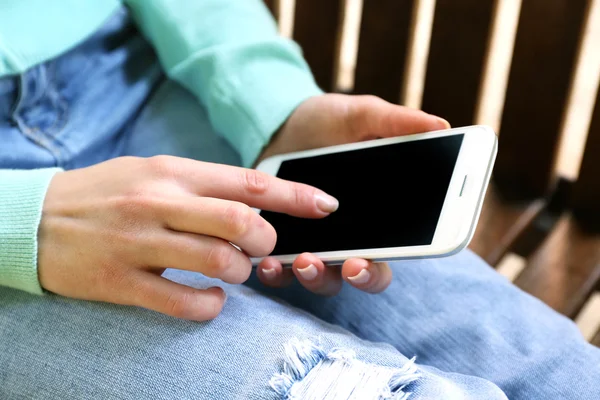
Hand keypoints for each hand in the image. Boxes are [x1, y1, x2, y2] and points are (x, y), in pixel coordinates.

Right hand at [38, 156, 338, 320]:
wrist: (35, 219)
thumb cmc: (106, 192)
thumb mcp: (153, 171)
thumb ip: (202, 184)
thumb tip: (256, 200)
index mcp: (173, 172)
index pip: (248, 182)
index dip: (295, 195)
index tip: (327, 205)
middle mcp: (160, 204)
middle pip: (240, 221)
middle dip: (266, 240)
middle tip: (263, 247)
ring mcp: (141, 243)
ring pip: (218, 262)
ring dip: (241, 272)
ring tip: (235, 271)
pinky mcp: (123, 282)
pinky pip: (185, 302)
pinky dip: (211, 305)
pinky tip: (211, 298)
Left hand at [256, 94, 449, 294]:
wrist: (279, 122)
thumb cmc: (327, 121)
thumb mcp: (360, 115)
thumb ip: (395, 122)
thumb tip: (441, 126)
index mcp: (378, 214)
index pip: (392, 254)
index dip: (381, 268)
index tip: (365, 262)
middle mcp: (349, 236)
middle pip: (361, 275)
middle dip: (357, 278)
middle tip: (348, 266)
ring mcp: (315, 242)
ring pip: (323, 278)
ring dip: (315, 277)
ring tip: (302, 260)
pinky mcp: (282, 241)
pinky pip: (280, 271)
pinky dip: (274, 273)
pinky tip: (264, 262)